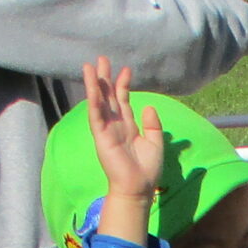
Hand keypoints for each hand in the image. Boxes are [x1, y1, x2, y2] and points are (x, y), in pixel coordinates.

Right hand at [82, 60, 162, 242]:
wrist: (138, 188)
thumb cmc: (146, 170)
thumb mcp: (155, 143)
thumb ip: (153, 125)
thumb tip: (149, 106)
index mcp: (128, 127)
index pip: (123, 101)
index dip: (124, 85)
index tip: (126, 69)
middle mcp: (115, 126)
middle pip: (108, 97)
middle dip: (105, 78)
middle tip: (102, 59)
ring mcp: (106, 129)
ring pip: (99, 102)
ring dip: (94, 83)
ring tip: (91, 65)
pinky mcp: (101, 135)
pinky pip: (95, 113)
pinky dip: (92, 98)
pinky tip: (91, 84)